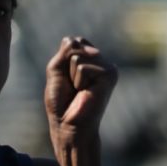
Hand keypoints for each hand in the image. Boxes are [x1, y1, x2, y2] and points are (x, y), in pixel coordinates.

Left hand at [44, 36, 116, 151]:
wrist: (69, 125)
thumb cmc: (61, 101)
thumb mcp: (56, 69)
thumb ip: (64, 51)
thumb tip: (75, 40)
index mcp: (90, 58)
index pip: (72, 41)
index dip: (62, 60)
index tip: (66, 79)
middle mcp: (101, 60)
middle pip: (75, 45)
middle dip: (66, 67)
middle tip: (73, 87)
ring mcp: (107, 66)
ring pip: (78, 56)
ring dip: (72, 76)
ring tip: (79, 91)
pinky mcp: (110, 74)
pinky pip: (82, 67)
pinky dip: (78, 81)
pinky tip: (85, 92)